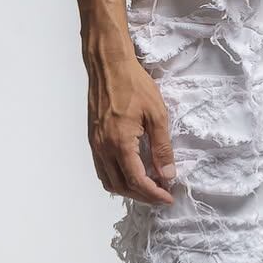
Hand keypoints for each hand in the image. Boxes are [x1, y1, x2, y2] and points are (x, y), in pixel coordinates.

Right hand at [82, 37, 176, 204]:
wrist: (109, 66)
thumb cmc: (134, 85)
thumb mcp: (157, 115)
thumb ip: (162, 148)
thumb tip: (167, 174)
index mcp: (120, 143)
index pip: (137, 181)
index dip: (154, 194)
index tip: (168, 197)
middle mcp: (104, 148)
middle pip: (121, 186)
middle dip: (142, 196)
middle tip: (161, 194)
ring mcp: (96, 144)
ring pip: (109, 180)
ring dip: (128, 189)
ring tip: (148, 187)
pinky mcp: (93, 138)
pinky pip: (102, 168)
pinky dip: (116, 178)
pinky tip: (130, 173)